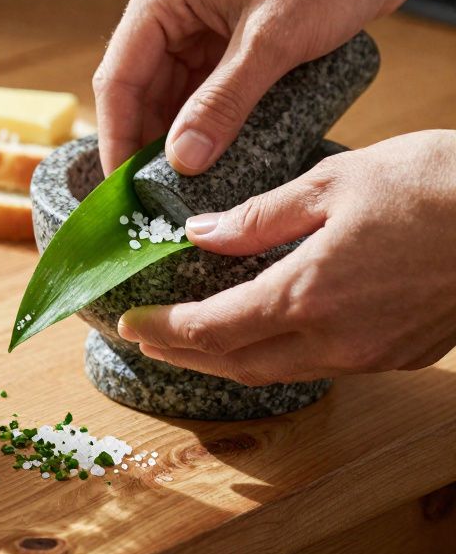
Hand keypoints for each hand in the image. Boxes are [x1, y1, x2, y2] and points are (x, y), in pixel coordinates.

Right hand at [93, 0, 455, 176]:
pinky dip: (204, 119)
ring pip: (171, 90)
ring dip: (177, 133)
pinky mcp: (227, 33)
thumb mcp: (273, 43)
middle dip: (148, 139)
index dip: (118, 134)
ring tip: (183, 182)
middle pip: (141, 86)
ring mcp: (199, 18)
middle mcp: (170, 3)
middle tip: (154, 193)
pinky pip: (202, 85)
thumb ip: (222, 104)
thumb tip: (182, 160)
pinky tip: (210, 152)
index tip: (123, 186)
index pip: (120, 75)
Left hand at [116, 131, 455, 385]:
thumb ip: (259, 216)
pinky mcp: (402, 354)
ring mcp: (372, 353)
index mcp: (307, 293)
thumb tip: (200, 234)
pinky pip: (323, 365)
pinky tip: (268, 331)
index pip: (210, 329)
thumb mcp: (333, 182)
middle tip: (147, 341)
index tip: (129, 325)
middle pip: (238, 364)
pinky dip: (280, 354)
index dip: (163, 332)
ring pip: (281, 370)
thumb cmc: (435, 185)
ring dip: (230, 359)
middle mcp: (335, 338)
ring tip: (193, 341)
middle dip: (184, 355)